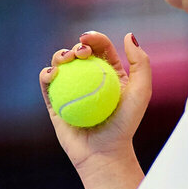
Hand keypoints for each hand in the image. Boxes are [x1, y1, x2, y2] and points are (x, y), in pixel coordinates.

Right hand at [39, 31, 152, 171]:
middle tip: (80, 52)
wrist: (103, 153)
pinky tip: (52, 73)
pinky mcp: (54, 103)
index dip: (93, 38)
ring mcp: (70, 91)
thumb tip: (126, 35)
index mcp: (109, 74)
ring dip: (59, 55)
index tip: (88, 39)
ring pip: (60, 65)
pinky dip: (46, 75)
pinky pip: (47, 85)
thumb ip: (140, 62)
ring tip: (65, 60)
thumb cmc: (125, 125)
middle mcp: (88, 80)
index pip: (100, 49)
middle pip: (79, 54)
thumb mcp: (141, 91)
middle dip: (76, 45)